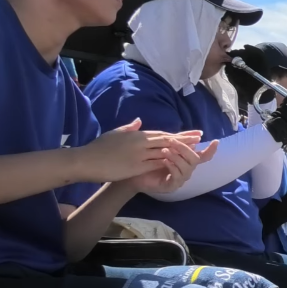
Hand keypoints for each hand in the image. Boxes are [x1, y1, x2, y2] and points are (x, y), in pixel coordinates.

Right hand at [74, 119, 203, 183]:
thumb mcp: (115, 133)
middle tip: (200, 137)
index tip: (190, 133)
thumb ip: (129, 128)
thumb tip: (138, 121)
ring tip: (195, 149)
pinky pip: (156, 162)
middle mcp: (141, 141)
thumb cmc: (99, 148)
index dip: (178, 134)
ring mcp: (139, 153)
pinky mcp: (136, 165)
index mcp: (137, 134)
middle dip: (184, 139)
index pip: (162, 133)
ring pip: (164, 150)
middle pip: (167, 139)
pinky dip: (168, 161)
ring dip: (180, 150)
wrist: (86, 160)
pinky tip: (180, 161)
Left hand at [129, 137, 218, 193]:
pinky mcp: (172, 186)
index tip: (216, 141)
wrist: (134, 175)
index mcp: (186, 161)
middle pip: (195, 159)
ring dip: (177, 157)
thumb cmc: (148, 160)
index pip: (204, 156)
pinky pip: (177, 176)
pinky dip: (172, 166)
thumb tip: (190, 132)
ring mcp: (180, 179)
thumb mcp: (164, 147)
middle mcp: (186, 170)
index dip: (211, 150)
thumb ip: (176, 141)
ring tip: (165, 150)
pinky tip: (164, 160)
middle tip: (172, 141)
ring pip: (187, 167)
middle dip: (185, 148)